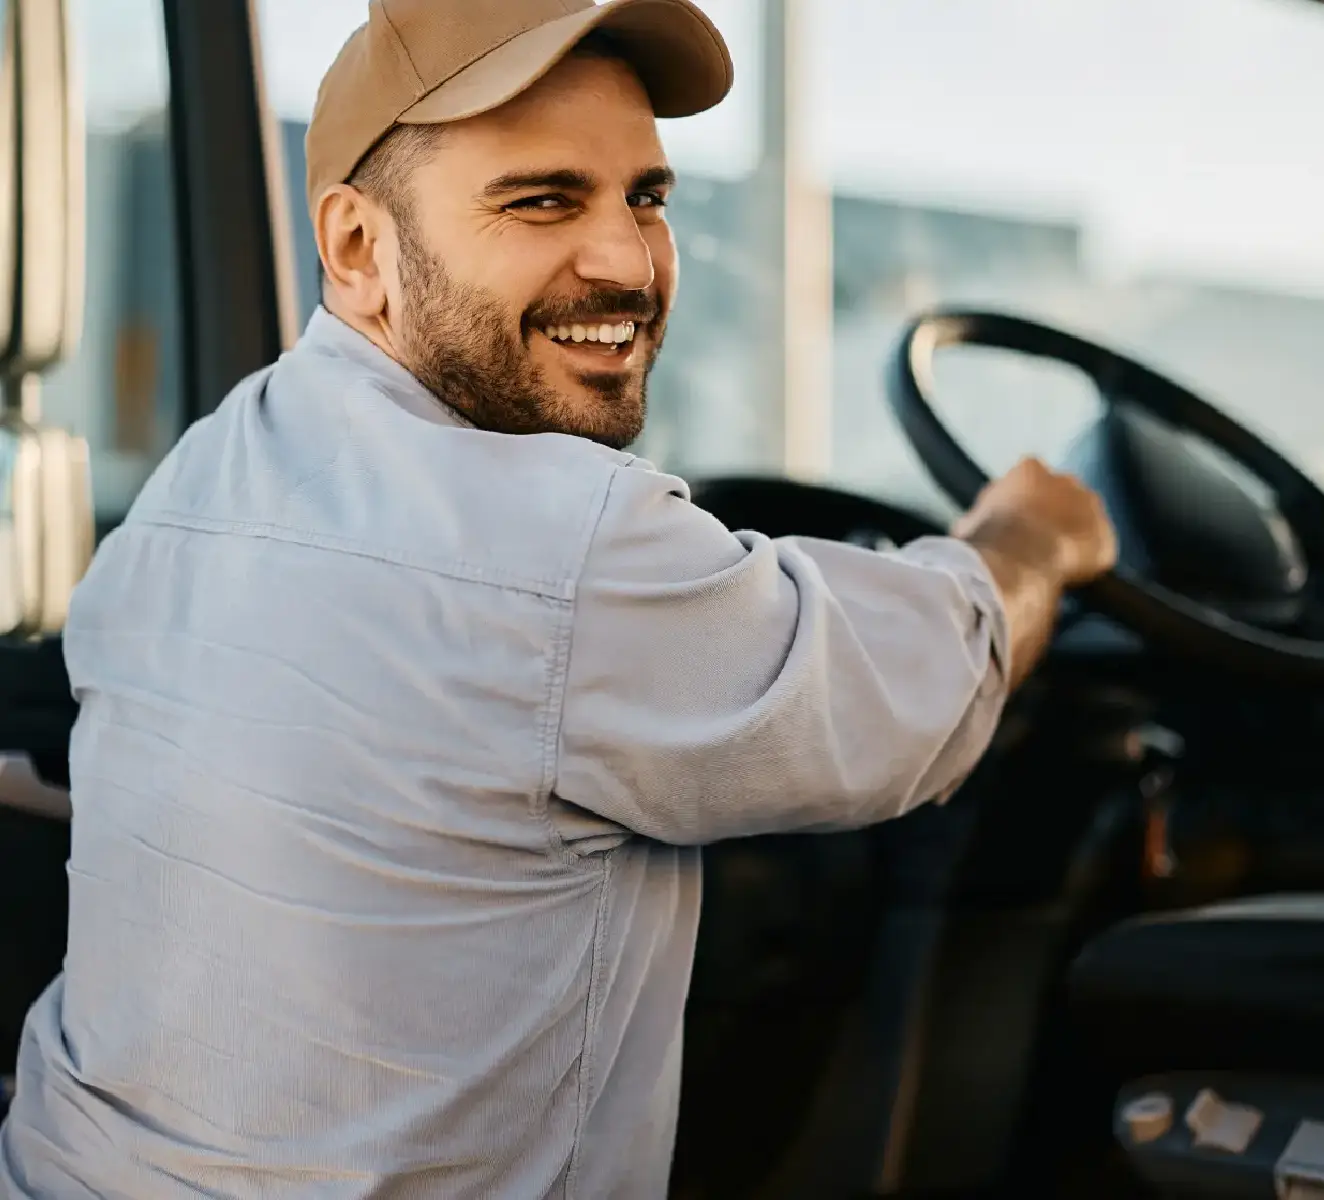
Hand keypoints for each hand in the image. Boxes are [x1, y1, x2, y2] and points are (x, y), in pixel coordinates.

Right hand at [951, 457, 1117, 588]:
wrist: (1018, 559)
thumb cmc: (987, 539)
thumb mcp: (969, 523)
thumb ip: (977, 519)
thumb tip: (968, 529)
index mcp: (1029, 470)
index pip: (1029, 480)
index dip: (1021, 504)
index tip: (1013, 524)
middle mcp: (1065, 480)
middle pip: (1061, 496)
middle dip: (1051, 516)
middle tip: (1034, 543)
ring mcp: (1090, 508)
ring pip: (1084, 520)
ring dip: (1071, 536)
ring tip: (1051, 562)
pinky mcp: (1104, 539)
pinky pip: (1097, 551)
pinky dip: (1086, 563)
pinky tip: (1068, 576)